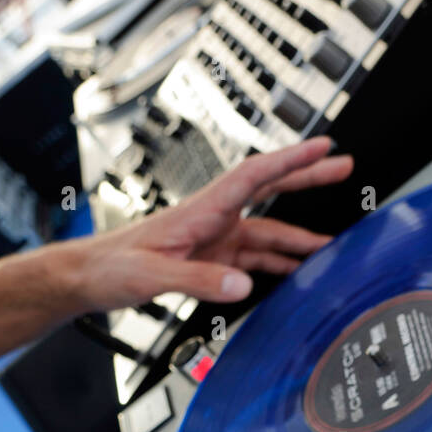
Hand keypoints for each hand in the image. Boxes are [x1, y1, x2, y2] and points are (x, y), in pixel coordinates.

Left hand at [61, 136, 353, 313]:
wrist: (88, 278)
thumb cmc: (111, 267)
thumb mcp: (153, 275)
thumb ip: (200, 279)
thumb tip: (243, 284)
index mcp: (201, 211)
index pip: (255, 177)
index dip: (292, 160)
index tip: (323, 147)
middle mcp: (214, 220)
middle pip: (270, 192)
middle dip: (308, 178)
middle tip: (343, 165)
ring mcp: (215, 240)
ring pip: (268, 233)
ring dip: (300, 238)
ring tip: (334, 244)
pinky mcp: (211, 261)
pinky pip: (255, 259)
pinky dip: (279, 265)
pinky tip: (297, 273)